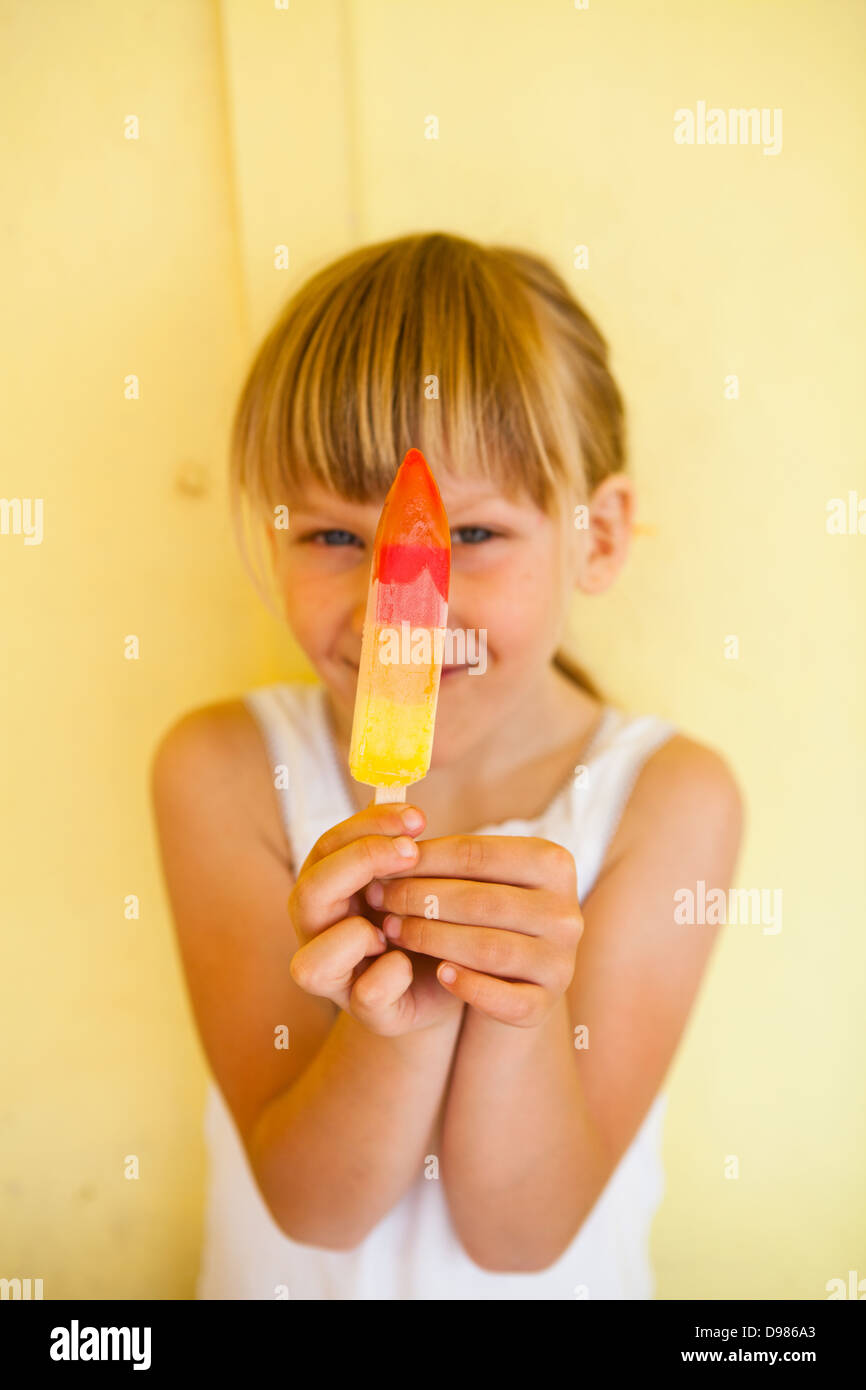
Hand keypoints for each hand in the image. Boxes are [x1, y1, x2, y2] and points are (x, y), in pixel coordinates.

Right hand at [288, 802, 464, 1035]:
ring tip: (397, 923)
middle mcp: (319, 933)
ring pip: (308, 964)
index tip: (417, 815)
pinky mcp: (368, 1013)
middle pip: (308, 892)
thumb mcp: (417, 875)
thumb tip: (399, 791)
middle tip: (412, 851)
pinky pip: (366, 996)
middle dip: (359, 865)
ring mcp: (337, 979)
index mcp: (329, 889)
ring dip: (354, 937)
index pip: (328, 846)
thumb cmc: (428, 916)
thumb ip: (400, 842)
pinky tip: (413, 963)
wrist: (453, 979)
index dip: (366, 826)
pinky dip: (392, 976)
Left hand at [364, 834, 582, 1026]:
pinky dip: (469, 986)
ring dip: (431, 938)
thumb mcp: (477, 875)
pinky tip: (439, 974)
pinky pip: (506, 999)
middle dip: (419, 897)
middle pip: (480, 900)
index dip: (422, 858)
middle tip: (377, 898)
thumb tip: (390, 830)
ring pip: (489, 948)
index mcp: (554, 863)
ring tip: (391, 930)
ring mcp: (560, 962)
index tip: (381, 862)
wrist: (512, 976)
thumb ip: (447, 854)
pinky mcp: (545, 1004)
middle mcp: (565, 913)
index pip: (476, 853)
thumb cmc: (484, 911)